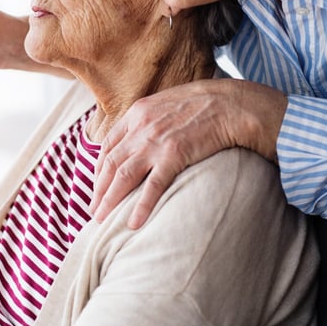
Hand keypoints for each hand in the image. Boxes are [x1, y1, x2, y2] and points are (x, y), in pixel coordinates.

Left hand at [90, 78, 287, 227]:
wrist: (232, 103)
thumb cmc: (204, 104)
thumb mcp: (167, 102)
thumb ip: (150, 118)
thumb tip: (142, 136)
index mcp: (137, 113)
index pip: (108, 145)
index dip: (99, 169)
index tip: (97, 186)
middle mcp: (141, 127)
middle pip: (110, 164)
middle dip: (99, 190)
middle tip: (94, 211)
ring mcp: (156, 141)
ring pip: (123, 176)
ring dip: (110, 200)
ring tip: (102, 220)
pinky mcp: (174, 155)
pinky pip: (153, 186)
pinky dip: (141, 206)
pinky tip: (133, 223)